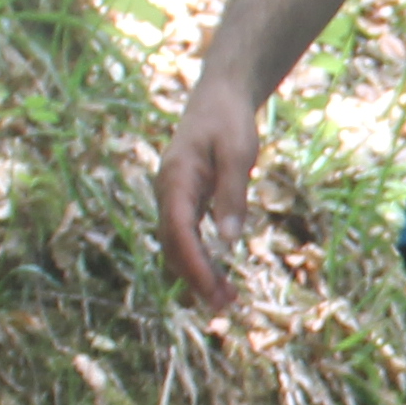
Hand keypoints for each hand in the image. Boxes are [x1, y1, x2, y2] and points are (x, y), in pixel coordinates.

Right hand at [154, 80, 263, 307]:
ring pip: (178, 245)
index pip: (177, 230)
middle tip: (224, 306)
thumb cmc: (229, 122)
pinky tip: (217, 278)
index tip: (210, 290)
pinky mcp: (184, 201)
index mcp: (176, 179)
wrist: (218, 98)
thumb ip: (233, 194)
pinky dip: (199, 259)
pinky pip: (186, 237)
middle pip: (173, 244)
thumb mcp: (238, 153)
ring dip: (197, 274)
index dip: (192, 262)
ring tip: (226, 301)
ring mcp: (173, 198)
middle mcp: (167, 192)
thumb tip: (228, 240)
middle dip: (195, 278)